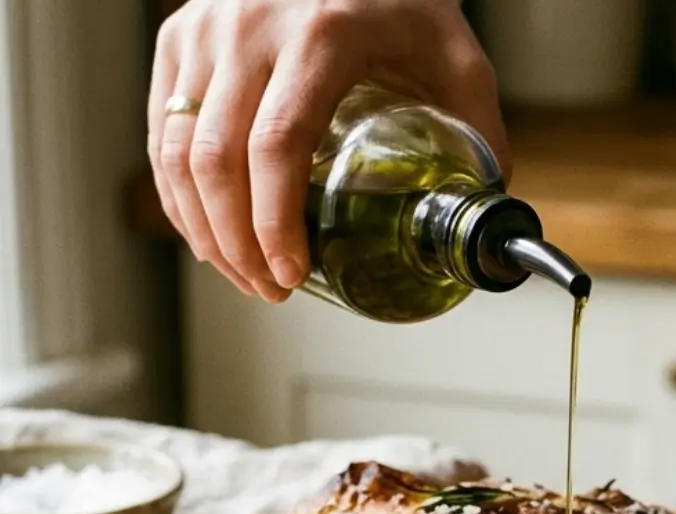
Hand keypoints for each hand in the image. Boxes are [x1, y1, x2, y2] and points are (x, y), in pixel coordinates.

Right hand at [148, 0, 507, 302]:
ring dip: (205, 230)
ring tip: (243, 273)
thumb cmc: (405, 2)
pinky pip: (162, 132)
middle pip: (217, 160)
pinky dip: (178, 195)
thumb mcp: (459, 63)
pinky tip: (209, 233)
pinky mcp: (178, 39)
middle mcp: (249, 24)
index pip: (277, 143)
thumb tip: (480, 224)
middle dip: (238, 244)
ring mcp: (205, 29)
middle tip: (271, 289)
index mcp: (321, 32)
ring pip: (177, 151)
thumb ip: (478, 140)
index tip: (292, 273)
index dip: (275, 224)